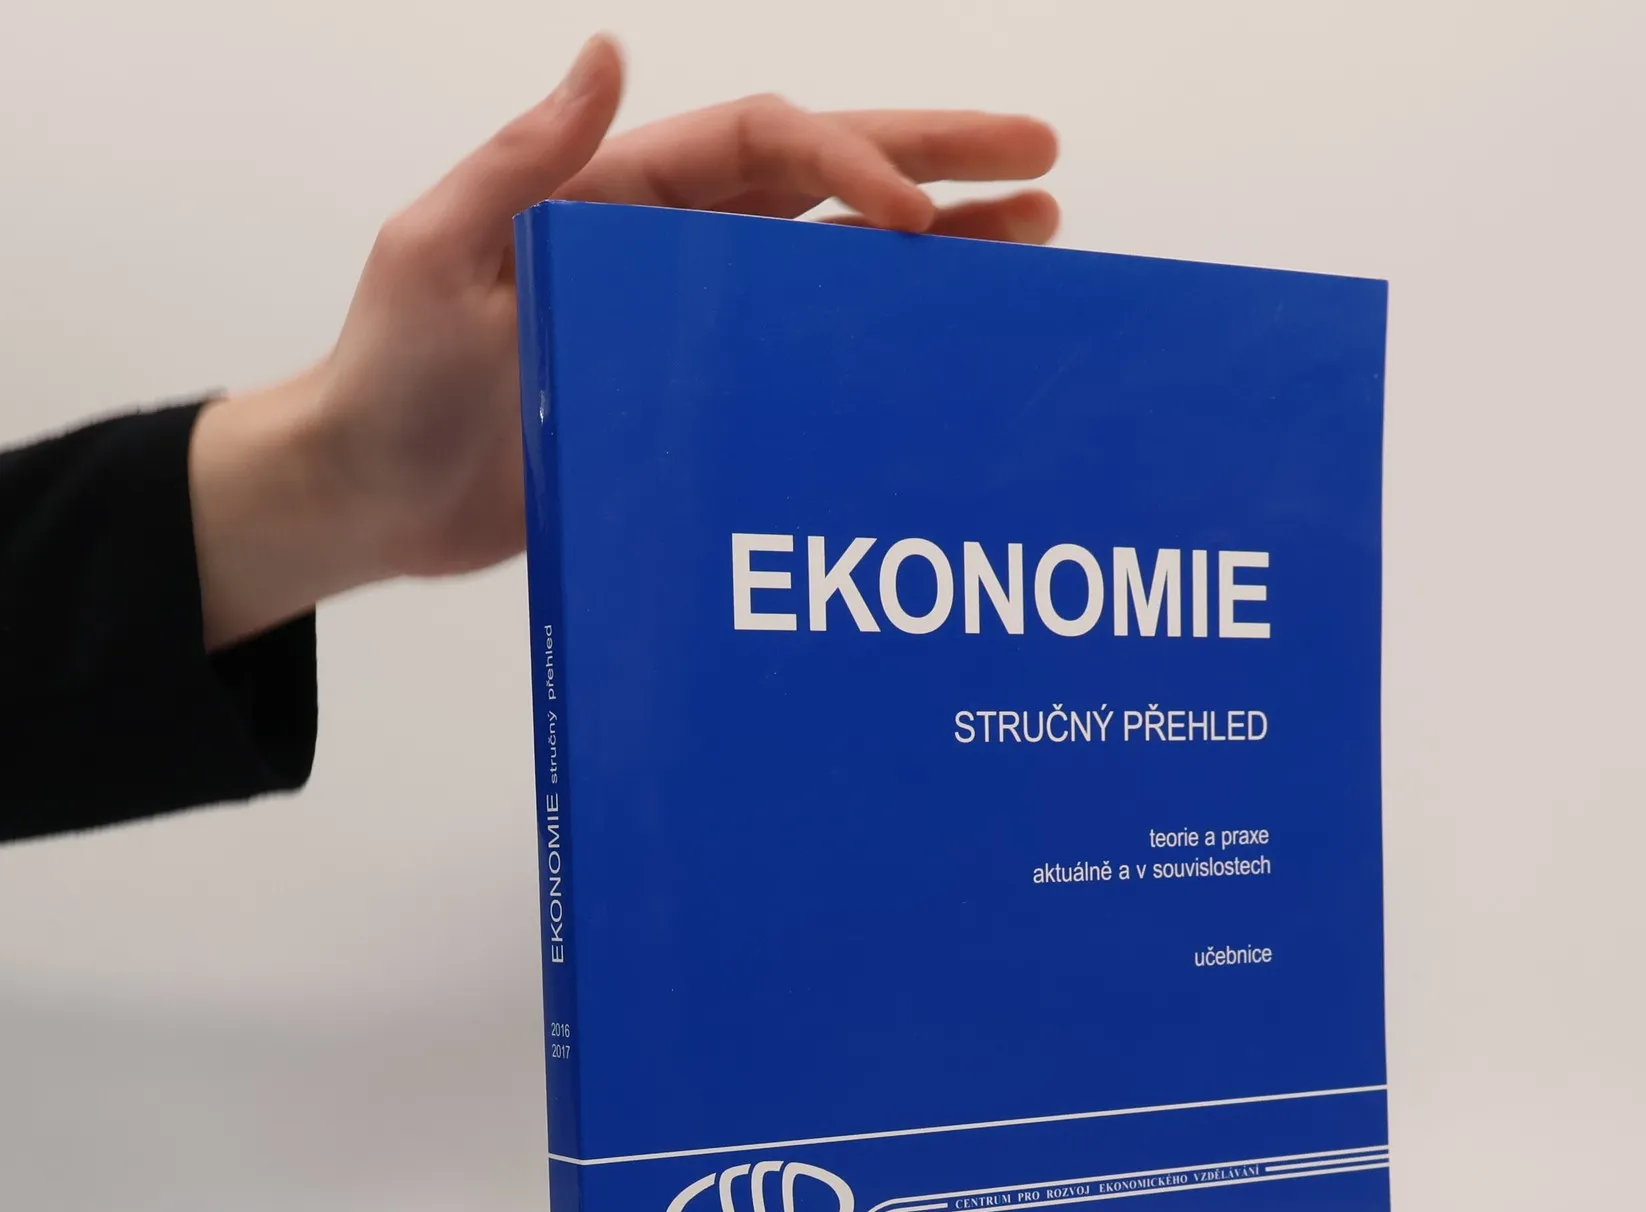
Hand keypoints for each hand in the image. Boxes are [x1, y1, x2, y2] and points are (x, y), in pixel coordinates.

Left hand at [189, 36, 1058, 648]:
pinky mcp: (703, 398)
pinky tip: (949, 337)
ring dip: (939, 241)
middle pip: (828, 178)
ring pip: (840, 261)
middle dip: (938, 160)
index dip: (850, 163)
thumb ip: (521, 161)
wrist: (375, 497)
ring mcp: (697, 321)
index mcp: (619, 194)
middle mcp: (674, 243)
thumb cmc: (387, 378)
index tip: (917, 215)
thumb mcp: (434, 253)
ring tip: (1036, 234)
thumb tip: (606, 53)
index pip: (763, 147)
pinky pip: (811, 352)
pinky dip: (884, 336)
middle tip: (1041, 162)